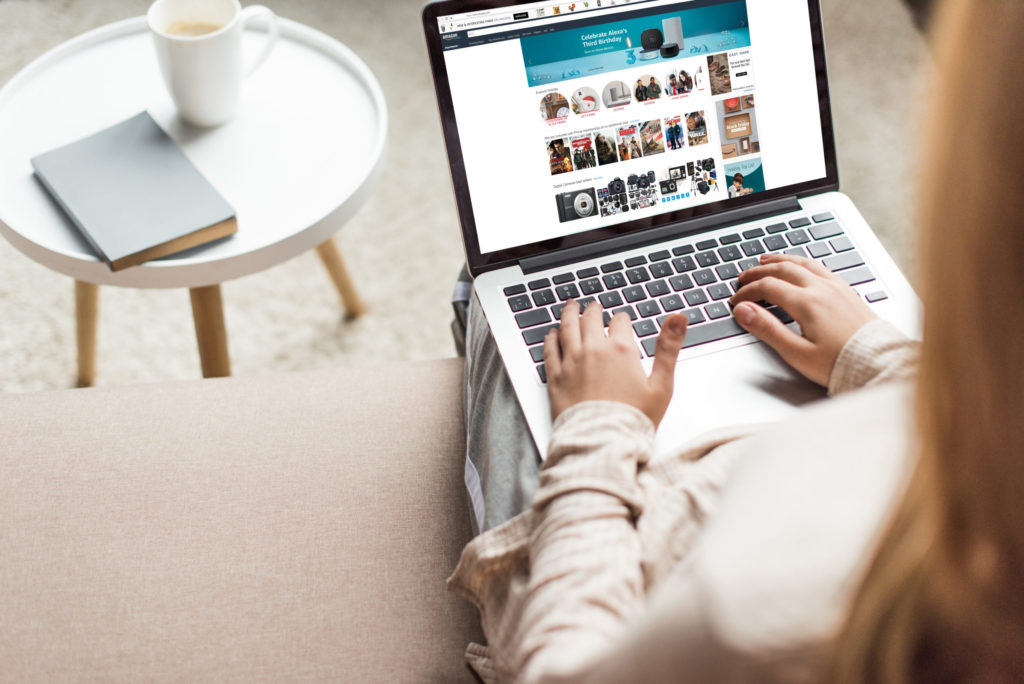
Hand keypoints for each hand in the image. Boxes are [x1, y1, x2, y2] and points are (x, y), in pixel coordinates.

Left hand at [543, 300, 687, 426]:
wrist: (602, 443)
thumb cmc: (633, 420)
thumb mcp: (662, 385)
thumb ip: (669, 348)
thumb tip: (679, 318)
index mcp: (621, 350)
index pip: (620, 322)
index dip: (622, 321)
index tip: (621, 322)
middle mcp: (593, 350)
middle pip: (591, 319)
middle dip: (594, 311)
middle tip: (593, 307)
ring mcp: (571, 362)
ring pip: (567, 328)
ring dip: (569, 314)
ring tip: (570, 307)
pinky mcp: (555, 378)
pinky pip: (550, 350)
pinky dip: (550, 338)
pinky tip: (551, 334)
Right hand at [729, 253, 877, 385]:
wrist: (877, 363)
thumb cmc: (839, 363)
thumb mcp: (796, 352)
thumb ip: (767, 329)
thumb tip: (744, 311)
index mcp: (807, 303)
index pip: (767, 287)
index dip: (747, 292)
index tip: (736, 301)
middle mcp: (822, 289)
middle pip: (783, 269)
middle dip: (758, 272)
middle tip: (743, 277)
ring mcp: (836, 287)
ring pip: (802, 263)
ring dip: (780, 260)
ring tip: (765, 260)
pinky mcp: (847, 291)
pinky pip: (820, 267)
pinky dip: (802, 262)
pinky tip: (799, 266)